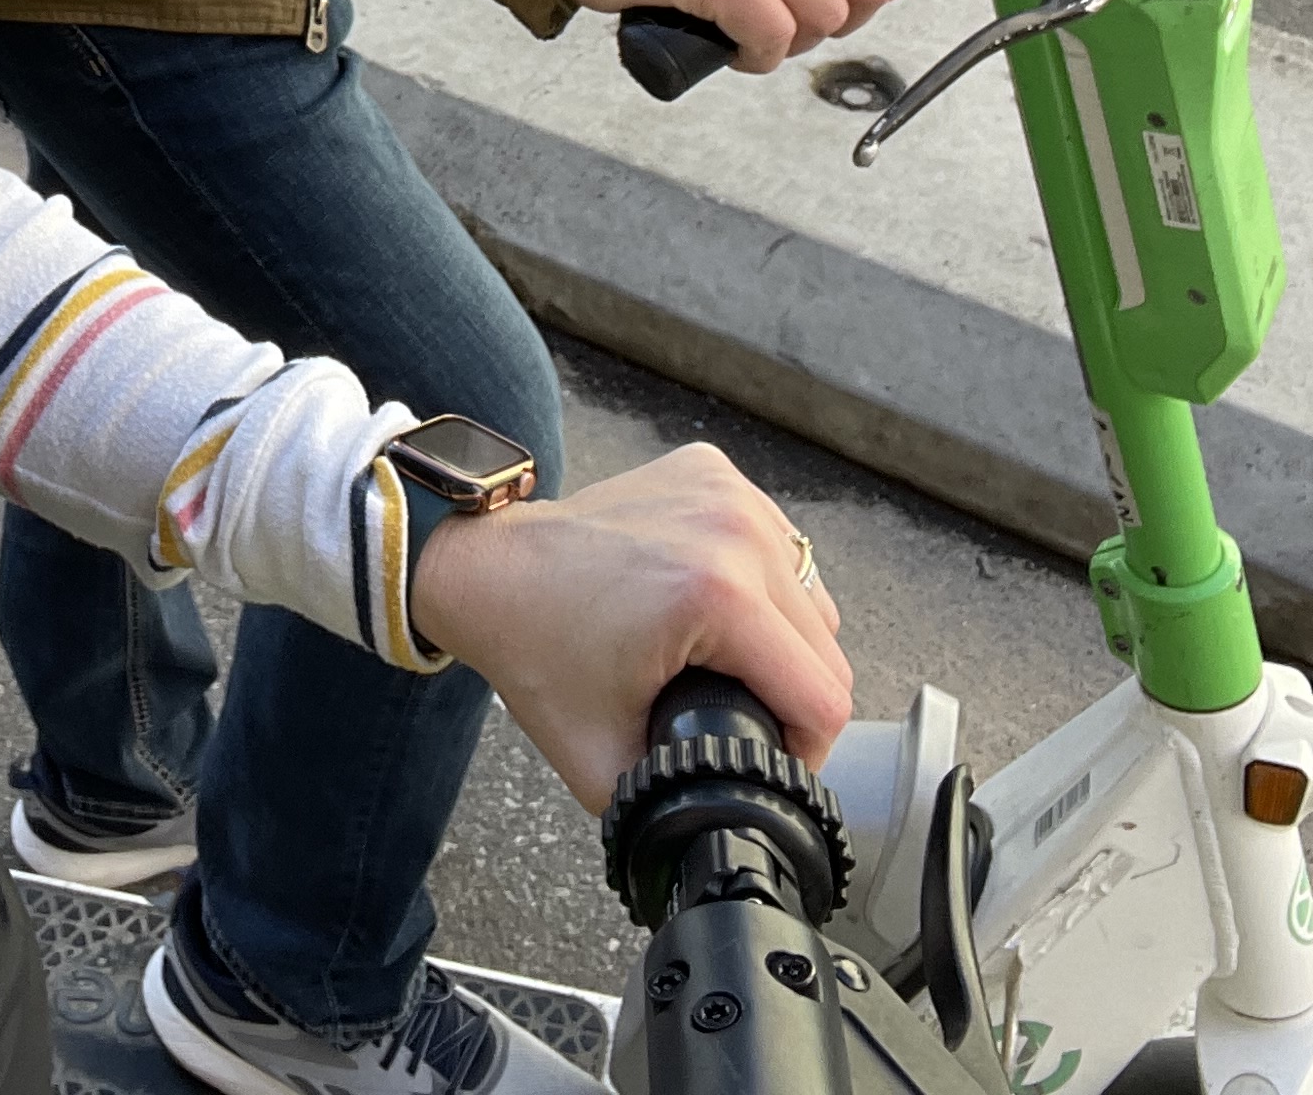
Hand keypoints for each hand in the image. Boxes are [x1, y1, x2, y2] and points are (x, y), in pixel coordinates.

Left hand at [407, 444, 851, 806]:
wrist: (486, 568)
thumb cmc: (535, 652)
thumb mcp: (602, 762)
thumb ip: (675, 811)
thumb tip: (721, 841)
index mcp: (718, 597)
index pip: (824, 700)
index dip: (805, 752)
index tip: (766, 762)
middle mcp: (735, 531)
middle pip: (826, 649)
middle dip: (790, 699)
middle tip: (734, 716)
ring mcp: (727, 490)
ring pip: (812, 596)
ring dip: (782, 640)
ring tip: (723, 661)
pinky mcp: (716, 470)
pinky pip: (779, 547)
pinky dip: (760, 583)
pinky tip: (713, 604)